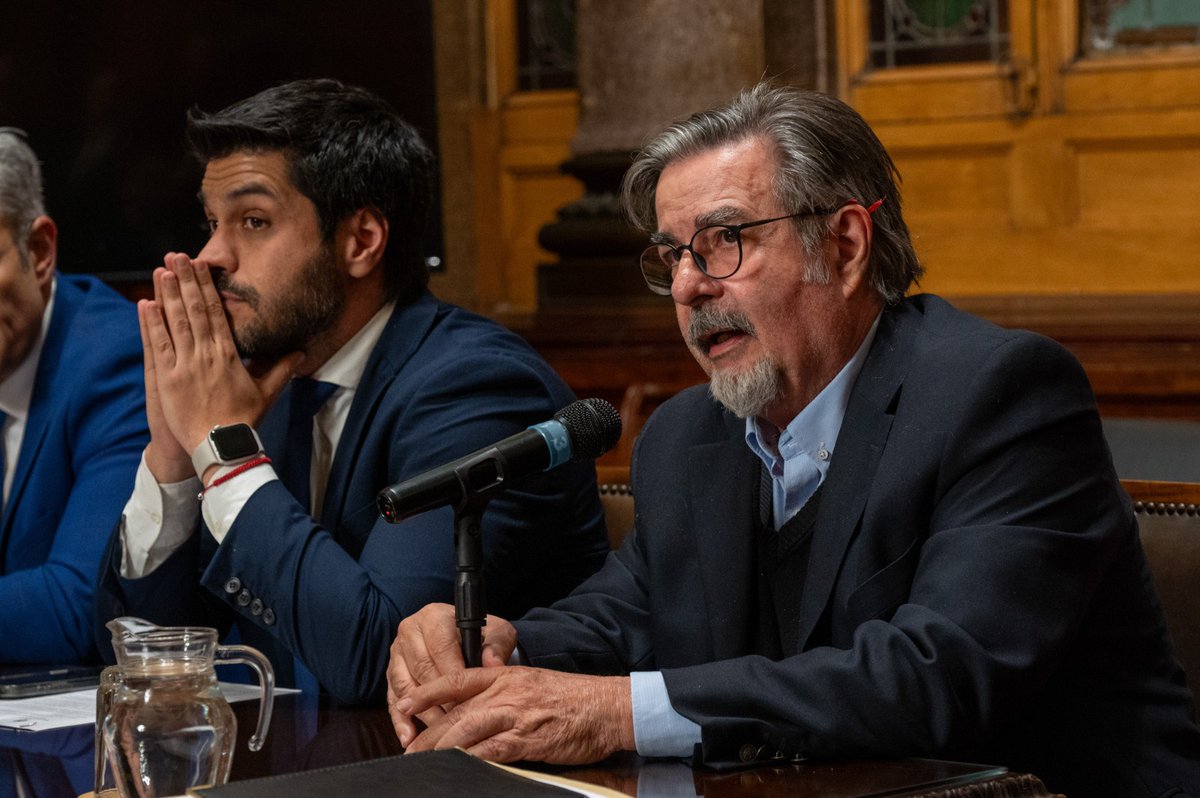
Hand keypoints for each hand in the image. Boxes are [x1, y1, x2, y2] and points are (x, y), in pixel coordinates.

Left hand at [140, 254, 299, 462]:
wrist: (221, 446)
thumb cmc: (244, 420)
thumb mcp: (267, 393)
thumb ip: (281, 369)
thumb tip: (302, 353)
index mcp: (229, 354)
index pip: (217, 313)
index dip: (208, 287)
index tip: (202, 267)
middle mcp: (207, 354)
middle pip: (195, 310)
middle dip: (186, 280)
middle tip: (178, 256)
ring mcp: (186, 365)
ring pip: (176, 322)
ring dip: (169, 294)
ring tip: (163, 270)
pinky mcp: (168, 379)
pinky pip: (158, 345)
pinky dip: (151, 323)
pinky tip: (147, 303)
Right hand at [387, 603, 515, 745]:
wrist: (466, 639)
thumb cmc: (482, 637)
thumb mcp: (497, 632)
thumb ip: (497, 646)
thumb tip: (492, 664)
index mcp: (434, 617)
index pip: (441, 648)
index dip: (455, 676)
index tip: (468, 698)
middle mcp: (410, 631)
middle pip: (421, 668)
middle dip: (440, 698)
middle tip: (457, 721)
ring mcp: (397, 654)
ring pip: (405, 686)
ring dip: (422, 712)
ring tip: (438, 733)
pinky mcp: (390, 675)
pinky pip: (391, 699)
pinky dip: (400, 720)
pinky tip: (409, 737)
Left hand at [400, 666, 633, 763]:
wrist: (605, 707)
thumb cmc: (572, 698)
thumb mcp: (532, 683)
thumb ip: (504, 691)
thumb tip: (478, 707)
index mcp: (506, 675)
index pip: (458, 679)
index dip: (428, 690)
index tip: (405, 702)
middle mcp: (506, 693)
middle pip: (456, 711)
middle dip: (428, 732)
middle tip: (408, 748)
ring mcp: (516, 716)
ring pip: (467, 730)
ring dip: (441, 748)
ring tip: (422, 761)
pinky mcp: (528, 739)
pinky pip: (491, 750)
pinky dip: (471, 759)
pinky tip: (458, 767)